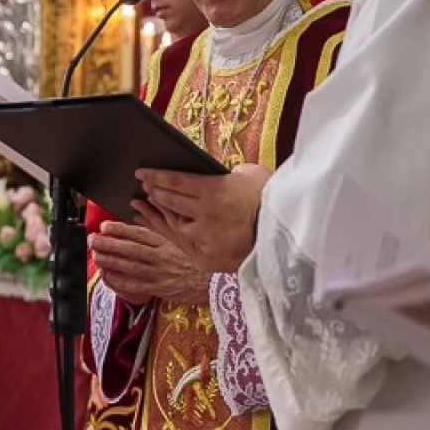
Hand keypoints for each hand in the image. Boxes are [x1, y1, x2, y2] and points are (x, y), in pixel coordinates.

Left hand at [91, 220, 209, 306]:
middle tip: (93, 240)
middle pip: (132, 250)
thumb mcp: (182, 235)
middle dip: (110, 244)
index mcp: (167, 242)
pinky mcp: (159, 289)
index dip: (121, 229)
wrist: (212, 282)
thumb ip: (164, 219)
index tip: (104, 226)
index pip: (140, 234)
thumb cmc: (195, 258)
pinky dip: (121, 281)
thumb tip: (148, 201)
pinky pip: (137, 286)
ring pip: (131, 267)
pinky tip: (108, 276)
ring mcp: (160, 274)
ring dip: (111, 261)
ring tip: (96, 255)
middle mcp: (162, 257)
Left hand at [133, 163, 270, 272]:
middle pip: (171, 201)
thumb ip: (235, 174)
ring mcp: (206, 237)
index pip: (176, 180)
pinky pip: (189, 246)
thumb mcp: (254, 175)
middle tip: (144, 187)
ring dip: (163, 216)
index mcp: (213, 189)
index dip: (156, 176)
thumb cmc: (274, 200)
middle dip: (155, 192)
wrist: (288, 237)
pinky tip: (171, 232)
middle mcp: (204, 213)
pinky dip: (178, 237)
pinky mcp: (211, 257)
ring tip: (151, 208)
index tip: (141, 173)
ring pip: (177, 226)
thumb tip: (228, 175)